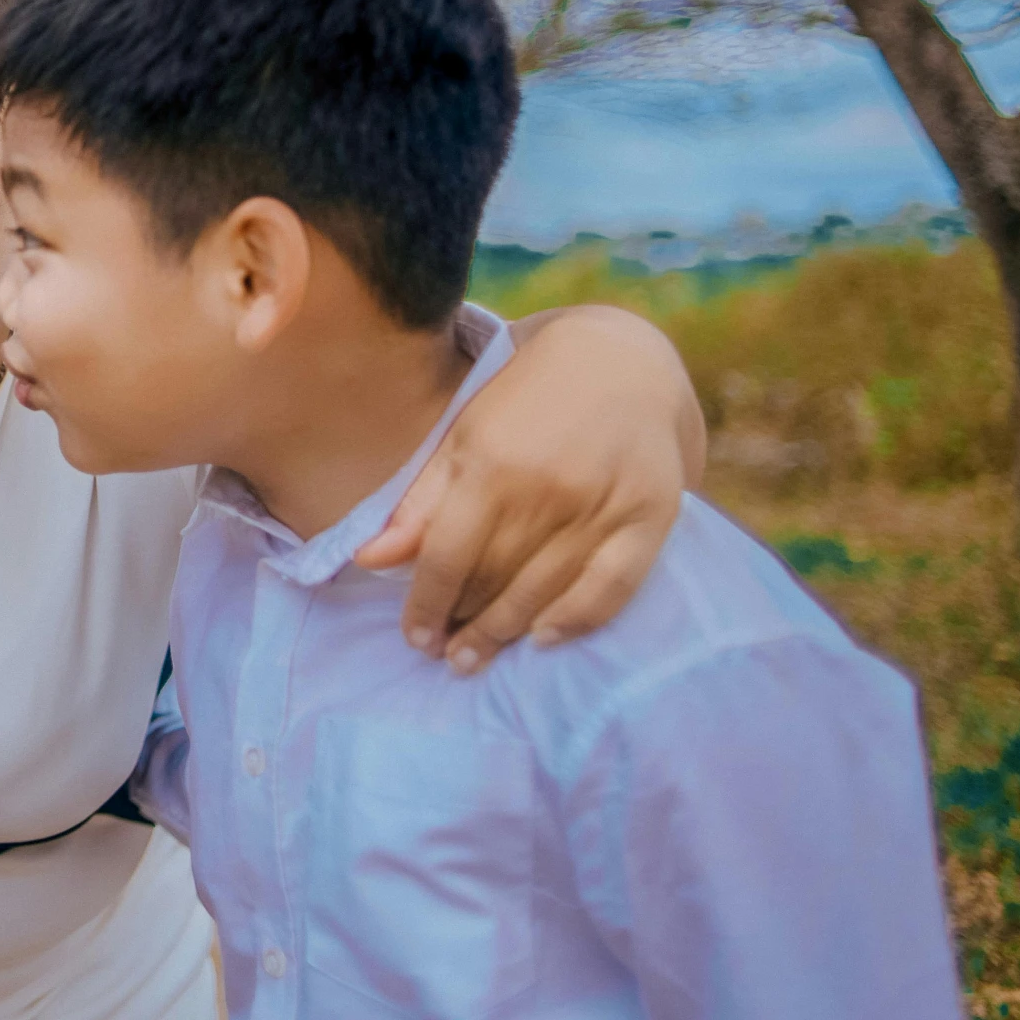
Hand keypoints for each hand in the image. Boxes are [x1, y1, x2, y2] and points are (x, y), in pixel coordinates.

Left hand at [352, 305, 701, 673]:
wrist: (621, 362)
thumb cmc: (524, 402)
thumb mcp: (462, 437)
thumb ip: (419, 503)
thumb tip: (368, 560)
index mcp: (493, 463)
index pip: (446, 555)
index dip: (425, 603)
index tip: (415, 636)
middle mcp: (549, 488)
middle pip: (494, 579)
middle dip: (464, 624)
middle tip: (445, 655)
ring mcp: (604, 505)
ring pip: (545, 592)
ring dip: (505, 632)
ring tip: (477, 657)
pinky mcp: (652, 516)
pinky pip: (611, 588)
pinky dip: (575, 620)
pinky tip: (543, 638)